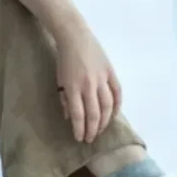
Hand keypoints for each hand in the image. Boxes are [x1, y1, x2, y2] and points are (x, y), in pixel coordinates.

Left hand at [55, 28, 122, 143]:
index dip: (79, 129)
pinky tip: (114, 116)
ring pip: (108, 106)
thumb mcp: (59, 80)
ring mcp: (102, 78)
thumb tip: (70, 117)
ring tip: (101, 130)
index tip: (79, 138)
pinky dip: (117, 106)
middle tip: (90, 139)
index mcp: (73, 87)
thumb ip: (65, 99)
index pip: (78, 114)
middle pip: (94, 113)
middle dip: (93, 129)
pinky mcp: (111, 72)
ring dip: (105, 121)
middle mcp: (89, 85)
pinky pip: (117, 93)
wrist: (75, 37)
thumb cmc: (64, 59)